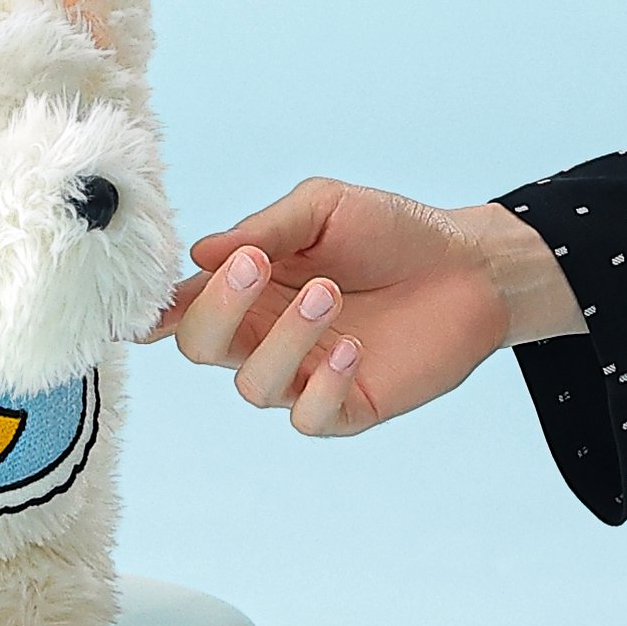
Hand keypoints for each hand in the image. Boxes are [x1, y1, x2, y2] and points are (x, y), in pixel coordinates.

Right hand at [160, 183, 580, 437]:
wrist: (472, 266)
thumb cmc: (394, 231)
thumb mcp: (325, 208)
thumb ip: (265, 229)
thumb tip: (199, 254)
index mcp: (248, 289)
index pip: (183, 308)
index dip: (156, 308)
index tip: (154, 296)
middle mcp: (265, 336)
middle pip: (201, 347)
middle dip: (217, 309)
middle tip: (256, 267)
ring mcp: (303, 376)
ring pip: (252, 384)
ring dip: (283, 338)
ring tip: (328, 294)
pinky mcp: (346, 407)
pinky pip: (307, 417)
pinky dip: (320, 385)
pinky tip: (351, 348)